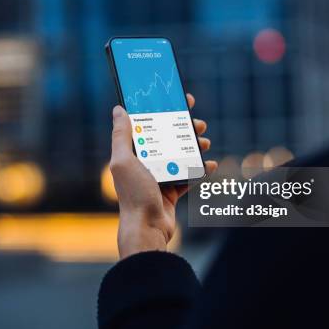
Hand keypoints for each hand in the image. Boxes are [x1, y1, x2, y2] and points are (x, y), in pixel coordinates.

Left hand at [110, 94, 217, 258]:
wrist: (147, 227)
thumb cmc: (134, 195)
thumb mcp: (123, 161)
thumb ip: (121, 135)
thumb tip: (119, 109)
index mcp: (132, 153)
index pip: (147, 125)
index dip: (161, 111)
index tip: (177, 100)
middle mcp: (144, 163)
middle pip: (167, 137)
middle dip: (184, 127)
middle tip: (198, 122)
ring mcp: (159, 176)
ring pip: (180, 154)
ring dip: (194, 145)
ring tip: (205, 142)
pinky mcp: (172, 190)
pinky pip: (189, 174)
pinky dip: (200, 168)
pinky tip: (210, 163)